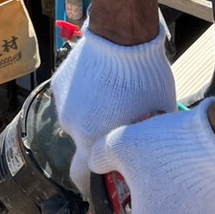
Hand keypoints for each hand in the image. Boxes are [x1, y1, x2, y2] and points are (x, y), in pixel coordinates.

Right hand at [51, 19, 175, 186]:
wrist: (122, 36)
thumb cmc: (146, 79)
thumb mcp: (155, 117)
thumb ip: (143, 141)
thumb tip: (148, 153)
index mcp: (93, 141)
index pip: (83, 176)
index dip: (95, 178)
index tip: (108, 173)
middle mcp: (73, 128)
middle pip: (83, 146)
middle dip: (97, 144)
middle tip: (116, 131)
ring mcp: (63, 105)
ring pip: (78, 121)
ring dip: (92, 118)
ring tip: (112, 100)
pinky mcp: (58, 85)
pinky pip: (73, 100)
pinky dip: (85, 98)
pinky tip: (102, 83)